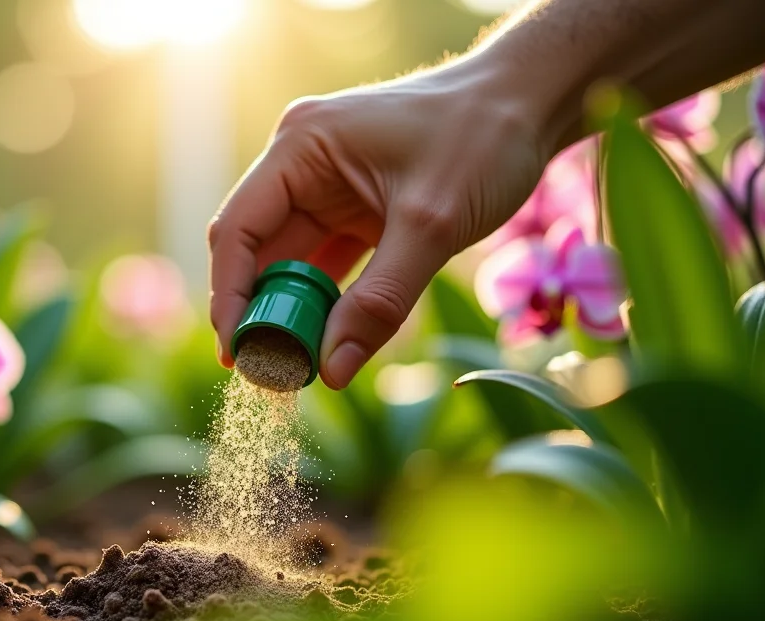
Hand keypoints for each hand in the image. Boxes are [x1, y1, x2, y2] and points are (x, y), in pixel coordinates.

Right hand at [208, 56, 554, 388]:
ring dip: (294, 313)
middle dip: (263, 313)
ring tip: (295, 368)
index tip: (237, 354)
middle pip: (260, 251)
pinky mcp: (355, 209)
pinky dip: (326, 303)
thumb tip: (333, 371)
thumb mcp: (432, 224)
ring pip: (292, 263)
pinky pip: (327, 264)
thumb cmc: (484, 138)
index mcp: (301, 146)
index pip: (239, 229)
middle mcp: (302, 164)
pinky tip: (327, 342)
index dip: (230, 296)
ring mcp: (327, 187)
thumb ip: (380, 302)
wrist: (534, 103)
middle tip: (269, 373)